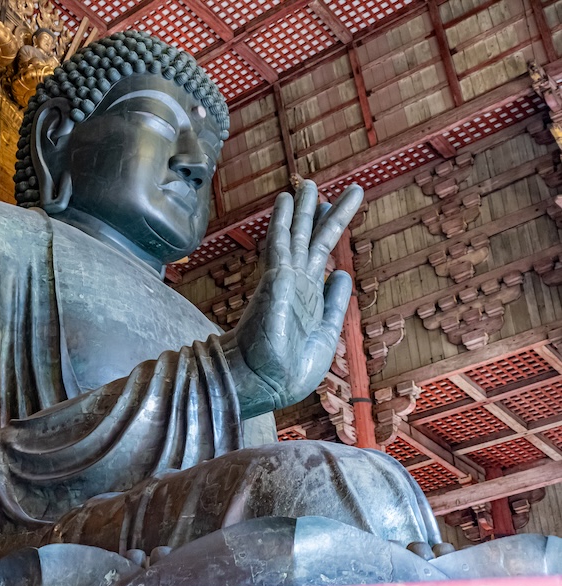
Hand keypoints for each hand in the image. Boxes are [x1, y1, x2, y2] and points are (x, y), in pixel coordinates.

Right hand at [221, 180, 362, 417]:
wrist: (265, 382)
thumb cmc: (290, 369)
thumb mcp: (326, 334)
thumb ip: (335, 304)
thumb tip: (342, 274)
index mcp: (308, 298)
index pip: (318, 257)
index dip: (327, 231)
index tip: (332, 210)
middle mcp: (295, 284)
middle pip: (310, 240)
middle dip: (319, 212)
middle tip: (324, 186)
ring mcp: (284, 280)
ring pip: (297, 235)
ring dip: (303, 208)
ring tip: (309, 182)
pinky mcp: (275, 280)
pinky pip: (279, 243)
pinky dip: (283, 221)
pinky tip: (286, 199)